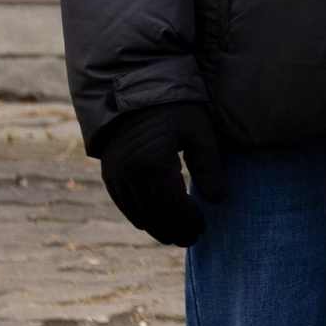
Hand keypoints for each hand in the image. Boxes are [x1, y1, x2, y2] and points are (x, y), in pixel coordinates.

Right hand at [95, 109, 226, 248]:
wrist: (134, 86)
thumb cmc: (174, 105)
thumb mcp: (198, 130)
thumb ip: (208, 166)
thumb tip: (218, 201)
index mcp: (153, 164)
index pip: (173, 207)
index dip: (188, 221)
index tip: (203, 228)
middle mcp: (129, 173)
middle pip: (153, 215)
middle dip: (174, 230)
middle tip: (192, 239)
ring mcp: (115, 174)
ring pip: (136, 213)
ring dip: (156, 227)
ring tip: (175, 234)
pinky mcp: (108, 171)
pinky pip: (123, 202)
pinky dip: (138, 215)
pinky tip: (153, 220)